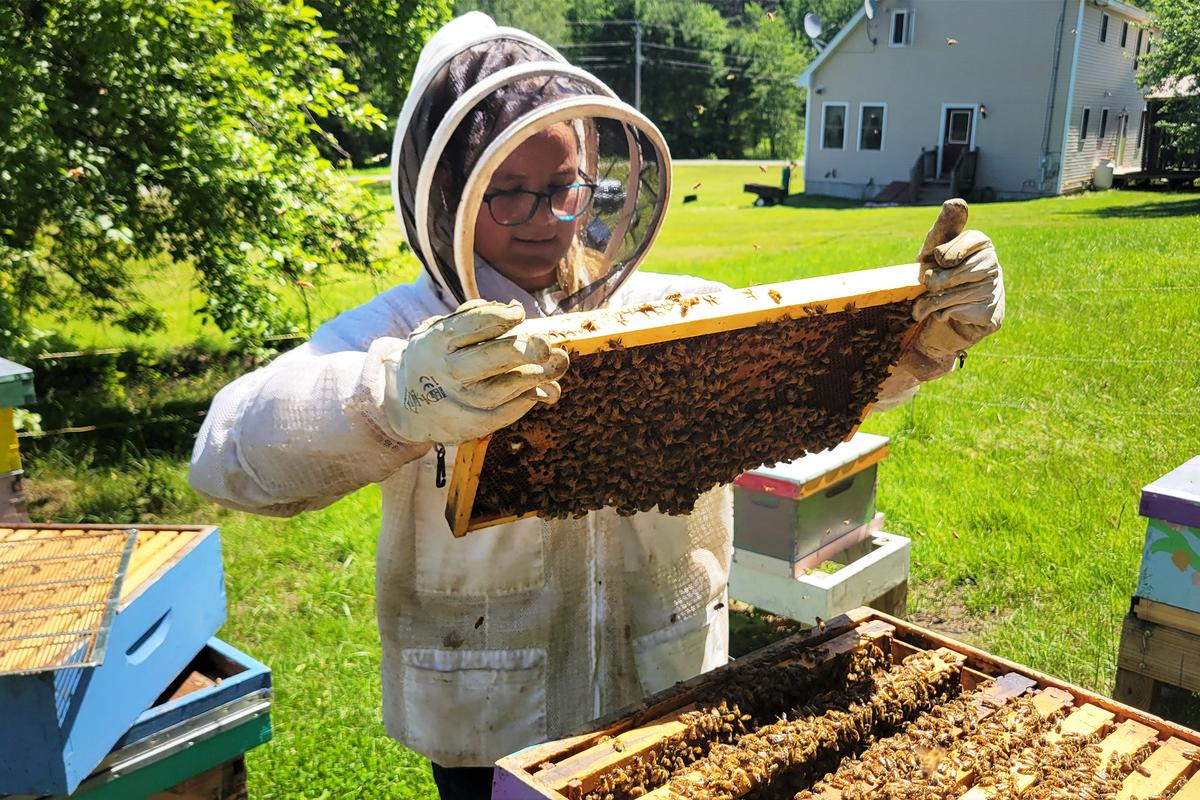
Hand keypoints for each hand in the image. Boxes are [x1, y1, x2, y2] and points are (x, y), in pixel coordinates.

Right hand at [382, 300, 568, 443]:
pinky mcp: (467, 425)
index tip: (519, 313)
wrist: (406, 406)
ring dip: (531, 378)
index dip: (501, 316)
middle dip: (519, 351)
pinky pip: (501, 415)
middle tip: (545, 345)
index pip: (473, 324)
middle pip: (486, 360)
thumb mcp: (440, 330)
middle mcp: (446, 371)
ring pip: (497, 392)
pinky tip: (545, 391)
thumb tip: (514, 307)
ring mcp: (456, 401)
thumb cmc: (434, 358)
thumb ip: (474, 316)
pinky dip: (526, 402)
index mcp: (438, 340)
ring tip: (557, 364)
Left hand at [874, 199, 1004, 408]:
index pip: (953, 248)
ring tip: (931, 301)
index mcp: (981, 243)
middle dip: (932, 282)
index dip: (940, 258)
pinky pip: (956, 312)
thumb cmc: (937, 276)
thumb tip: (956, 203)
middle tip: (931, 284)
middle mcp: (993, 264)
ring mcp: (995, 290)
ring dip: (931, 301)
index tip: (939, 260)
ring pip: (950, 295)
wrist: (941, 316)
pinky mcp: (992, 315)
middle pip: (949, 274)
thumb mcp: (933, 251)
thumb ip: (944, 227)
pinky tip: (950, 313)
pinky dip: (943, 315)